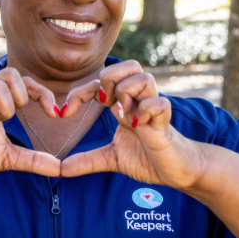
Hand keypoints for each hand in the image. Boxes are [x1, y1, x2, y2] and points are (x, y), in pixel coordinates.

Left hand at [60, 60, 214, 189]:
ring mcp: (153, 110)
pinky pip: (160, 102)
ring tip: (122, 115)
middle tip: (103, 103)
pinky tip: (138, 127)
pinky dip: (146, 110)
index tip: (62, 113)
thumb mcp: (111, 159)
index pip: (101, 82)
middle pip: (129, 65)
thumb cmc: (149, 159)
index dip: (80, 92)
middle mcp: (139, 102)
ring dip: (128, 93)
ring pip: (144, 77)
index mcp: (124, 106)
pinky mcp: (166, 123)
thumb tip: (61, 169)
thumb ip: (87, 161)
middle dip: (109, 78)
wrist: (177, 172)